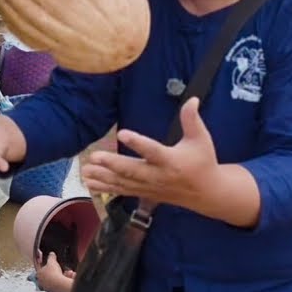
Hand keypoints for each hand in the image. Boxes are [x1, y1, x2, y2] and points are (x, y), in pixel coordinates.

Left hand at [34, 252, 75, 291]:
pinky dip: (65, 280)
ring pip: (56, 280)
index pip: (40, 269)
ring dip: (63, 275)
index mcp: (38, 274)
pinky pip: (61, 284)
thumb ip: (51, 257)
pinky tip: (70, 277)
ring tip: (68, 272)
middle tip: (61, 269)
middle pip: (49, 275)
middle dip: (57, 271)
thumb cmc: (53, 273)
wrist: (60, 285)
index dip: (46, 266)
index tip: (51, 265)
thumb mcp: (52, 261)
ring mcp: (48, 288)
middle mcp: (41, 282)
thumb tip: (51, 253)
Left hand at [80, 97, 217, 205]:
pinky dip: (105, 187)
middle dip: (112, 164)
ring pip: (124, 182)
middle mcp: (158, 175)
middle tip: (94, 156)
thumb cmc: (203, 161)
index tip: (121, 133)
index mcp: (171, 160)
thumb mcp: (201, 139)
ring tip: (84, 170)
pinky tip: (89, 182)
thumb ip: (192, 119)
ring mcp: (149, 186)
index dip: (137, 143)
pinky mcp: (144, 192)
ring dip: (103, 177)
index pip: (153, 150)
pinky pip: (122, 191)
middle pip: (132, 170)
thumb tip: (191, 99)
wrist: (207, 193)